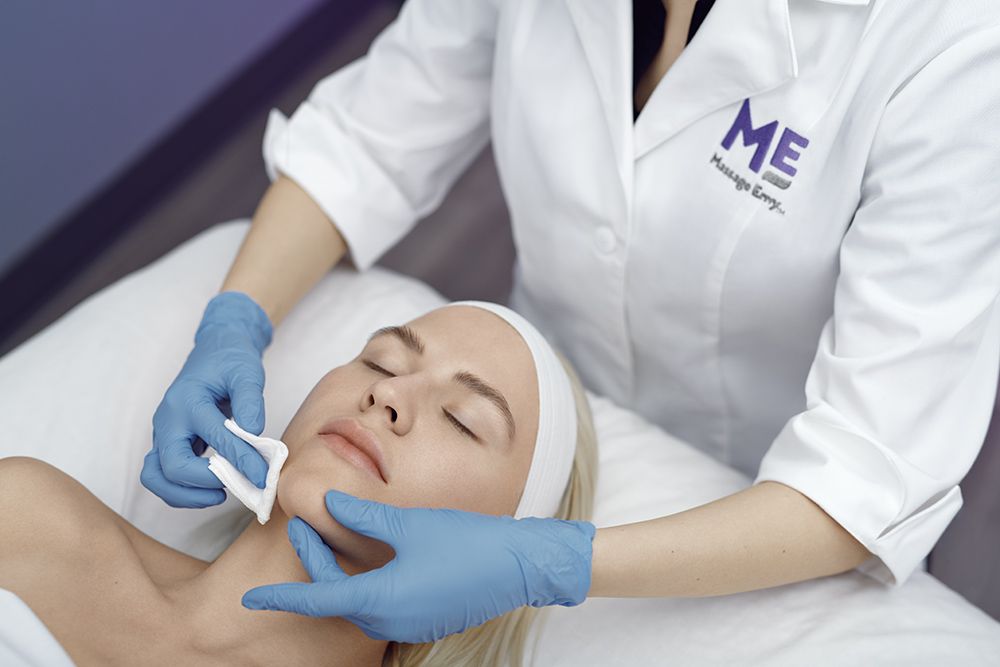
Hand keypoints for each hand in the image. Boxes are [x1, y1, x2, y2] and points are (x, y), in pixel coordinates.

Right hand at [141, 291, 273, 507]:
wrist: (215, 352)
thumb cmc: (231, 360)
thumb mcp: (247, 371)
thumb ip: (250, 400)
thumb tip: (253, 433)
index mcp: (188, 400)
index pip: (214, 437)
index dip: (242, 460)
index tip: (264, 476)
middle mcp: (168, 419)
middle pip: (172, 466)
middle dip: (205, 484)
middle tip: (239, 485)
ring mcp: (164, 433)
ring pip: (157, 477)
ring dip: (186, 495)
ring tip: (220, 494)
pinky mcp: (167, 443)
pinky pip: (163, 475)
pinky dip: (181, 490)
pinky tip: (211, 488)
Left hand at [241, 490, 596, 642]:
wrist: (519, 565)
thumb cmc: (467, 543)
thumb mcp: (409, 524)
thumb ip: (363, 516)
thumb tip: (330, 503)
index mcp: (380, 599)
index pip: (317, 599)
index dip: (281, 597)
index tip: (251, 597)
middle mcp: (390, 621)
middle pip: (337, 599)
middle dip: (315, 566)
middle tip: (304, 529)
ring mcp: (409, 626)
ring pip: (360, 605)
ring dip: (341, 577)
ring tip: (333, 539)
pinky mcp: (425, 621)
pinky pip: (383, 608)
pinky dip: (367, 586)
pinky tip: (372, 558)